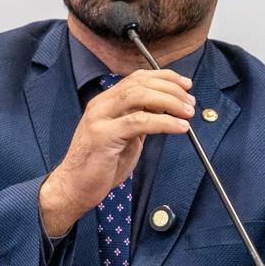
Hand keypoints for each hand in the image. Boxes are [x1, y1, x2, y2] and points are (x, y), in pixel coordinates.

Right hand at [39, 69, 193, 236]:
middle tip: (190, 101)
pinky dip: (164, 122)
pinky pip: (139, 122)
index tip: (185, 84)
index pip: (137, 78)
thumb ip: (140, 121)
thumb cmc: (99, 167)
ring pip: (139, 96)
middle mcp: (101, 105)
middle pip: (140, 83)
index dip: (164, 77)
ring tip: (188, 112)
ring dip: (170, 102)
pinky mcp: (103, 136)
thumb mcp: (125, 137)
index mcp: (105, 102)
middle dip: (171, 88)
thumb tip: (166, 110)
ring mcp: (99, 119)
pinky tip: (179, 127)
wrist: (73, 188)